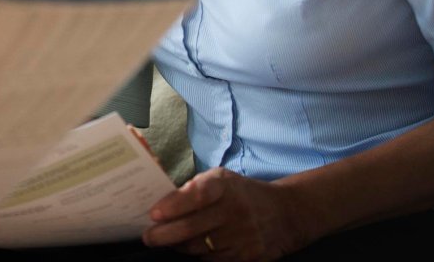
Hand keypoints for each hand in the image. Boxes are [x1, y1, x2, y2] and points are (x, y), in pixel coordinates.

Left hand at [143, 167, 310, 260]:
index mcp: (225, 186)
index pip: (197, 195)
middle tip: (148, 237)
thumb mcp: (221, 179)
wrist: (284, 214)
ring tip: (169, 240)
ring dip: (180, 246)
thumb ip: (194, 188)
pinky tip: (194, 247)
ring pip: (199, 248)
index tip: (154, 214)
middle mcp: (235, 211)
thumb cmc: (241, 193)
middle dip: (164, 235)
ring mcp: (243, 236)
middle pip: (192, 228)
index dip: (174, 205)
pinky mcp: (249, 257)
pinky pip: (214, 260)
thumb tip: (162, 203)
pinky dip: (200, 255)